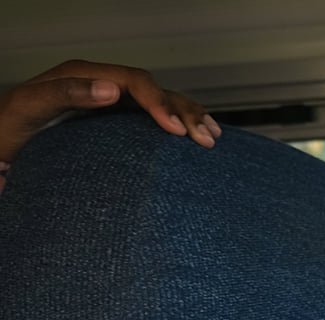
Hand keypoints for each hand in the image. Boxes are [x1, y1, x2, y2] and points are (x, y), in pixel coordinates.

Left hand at [0, 61, 218, 189]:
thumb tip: (112, 89)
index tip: (176, 132)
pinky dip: (181, 124)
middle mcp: (101, 86)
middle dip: (184, 112)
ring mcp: (109, 104)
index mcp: (83, 76)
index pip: (134, 81)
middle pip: (155, 90)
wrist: (1, 148)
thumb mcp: (30, 109)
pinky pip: (153, 117)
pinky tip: (198, 137)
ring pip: (160, 102)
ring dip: (190, 117)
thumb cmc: (9, 132)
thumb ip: (66, 94)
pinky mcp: (114, 122)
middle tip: (205, 140)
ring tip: (212, 137)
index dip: (160, 103)